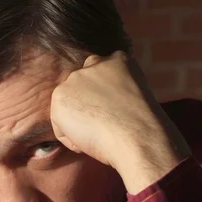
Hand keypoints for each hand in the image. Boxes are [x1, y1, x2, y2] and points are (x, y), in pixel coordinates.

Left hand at [51, 52, 190, 193]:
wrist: (136, 136)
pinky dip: (71, 140)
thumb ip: (116, 91)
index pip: (99, 77)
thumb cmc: (142, 128)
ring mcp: (75, 78)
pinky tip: (88, 141)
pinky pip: (60, 127)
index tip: (109, 114)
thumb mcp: (135, 96)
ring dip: (78, 124)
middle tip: (101, 126)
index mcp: (118, 60)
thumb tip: (102, 104)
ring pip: (68, 108)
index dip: (101, 99)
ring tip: (98, 135)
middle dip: (85, 108)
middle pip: (80, 90)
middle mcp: (94, 63)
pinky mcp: (60, 96)